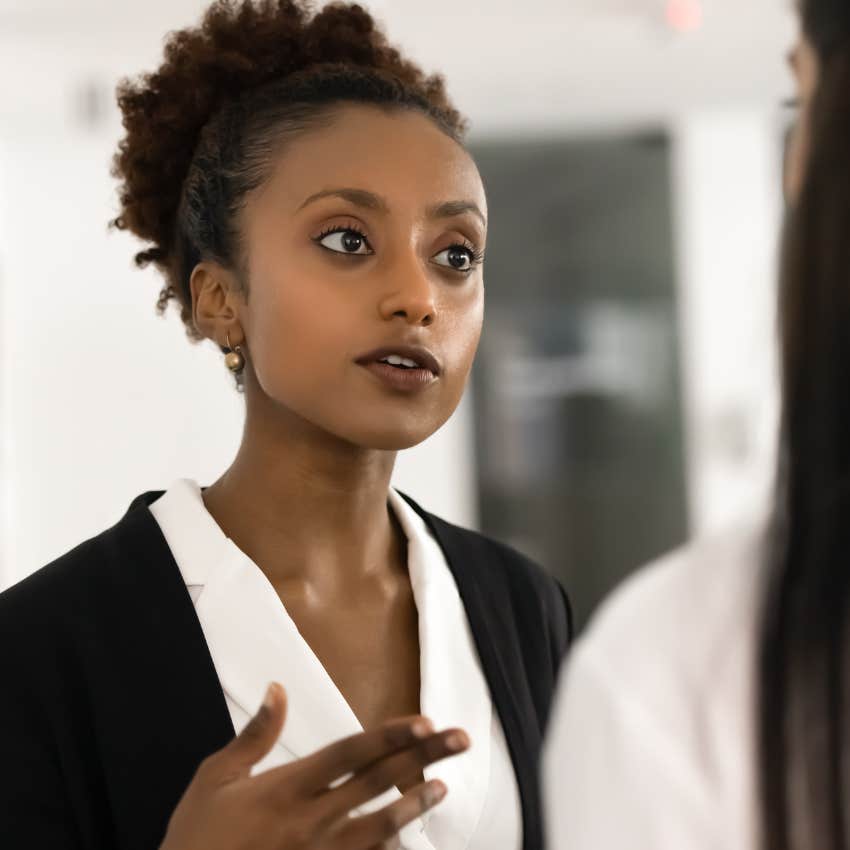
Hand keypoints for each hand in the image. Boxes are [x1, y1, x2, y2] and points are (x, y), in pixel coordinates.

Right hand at [159, 682, 469, 849]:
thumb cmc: (197, 836)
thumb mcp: (216, 778)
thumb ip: (254, 734)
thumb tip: (277, 688)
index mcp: (287, 786)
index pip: (350, 753)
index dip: (390, 736)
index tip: (425, 722)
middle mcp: (311, 819)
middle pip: (377, 782)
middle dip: (422, 758)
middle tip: (460, 740)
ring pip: (380, 826)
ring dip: (415, 804)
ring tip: (443, 787)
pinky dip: (389, 848)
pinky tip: (408, 837)